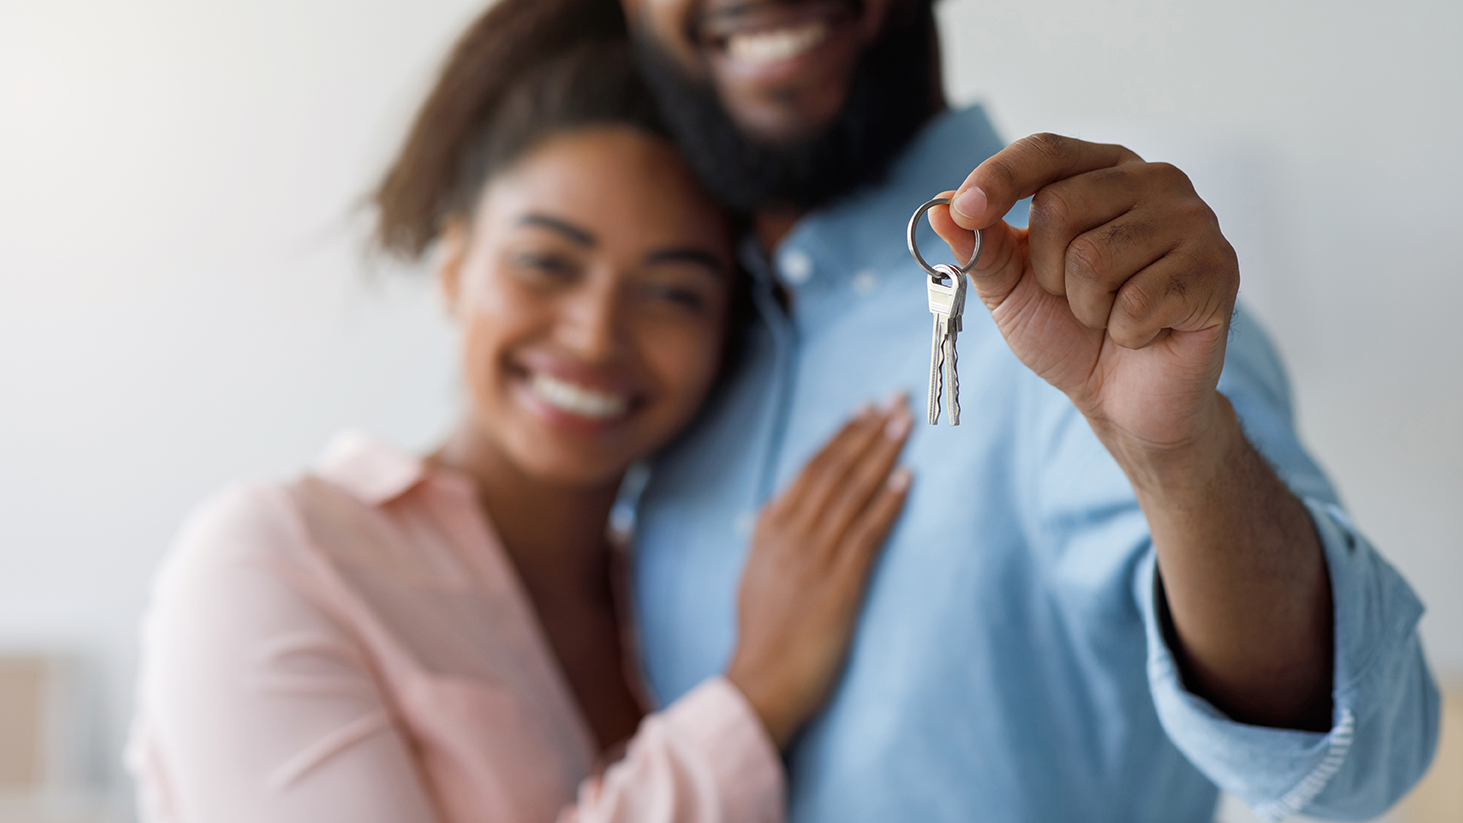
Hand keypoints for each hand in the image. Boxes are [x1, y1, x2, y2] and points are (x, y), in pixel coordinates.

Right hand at [726, 397, 912, 746]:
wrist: (761, 681)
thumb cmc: (761, 635)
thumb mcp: (754, 576)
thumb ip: (767, 542)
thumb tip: (771, 516)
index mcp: (769, 527)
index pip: (810, 468)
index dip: (841, 435)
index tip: (865, 409)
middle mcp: (792, 533)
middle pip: (836, 469)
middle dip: (868, 431)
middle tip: (896, 400)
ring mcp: (816, 555)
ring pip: (854, 492)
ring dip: (883, 454)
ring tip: (907, 425)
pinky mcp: (841, 582)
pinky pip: (869, 532)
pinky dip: (889, 502)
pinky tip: (909, 479)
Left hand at [928, 133, 1239, 462]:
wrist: (1128, 399)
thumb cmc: (1072, 332)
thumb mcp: (1011, 288)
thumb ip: (981, 247)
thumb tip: (940, 207)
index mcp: (1102, 170)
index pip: (1045, 151)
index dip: (999, 177)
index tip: (966, 212)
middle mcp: (1154, 179)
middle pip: (1060, 205)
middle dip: (1047, 272)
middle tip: (1074, 299)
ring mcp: (1193, 219)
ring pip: (1095, 257)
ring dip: (1087, 307)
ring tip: (1111, 316)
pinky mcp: (1217, 267)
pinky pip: (1137, 301)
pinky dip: (1125, 332)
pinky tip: (1145, 332)